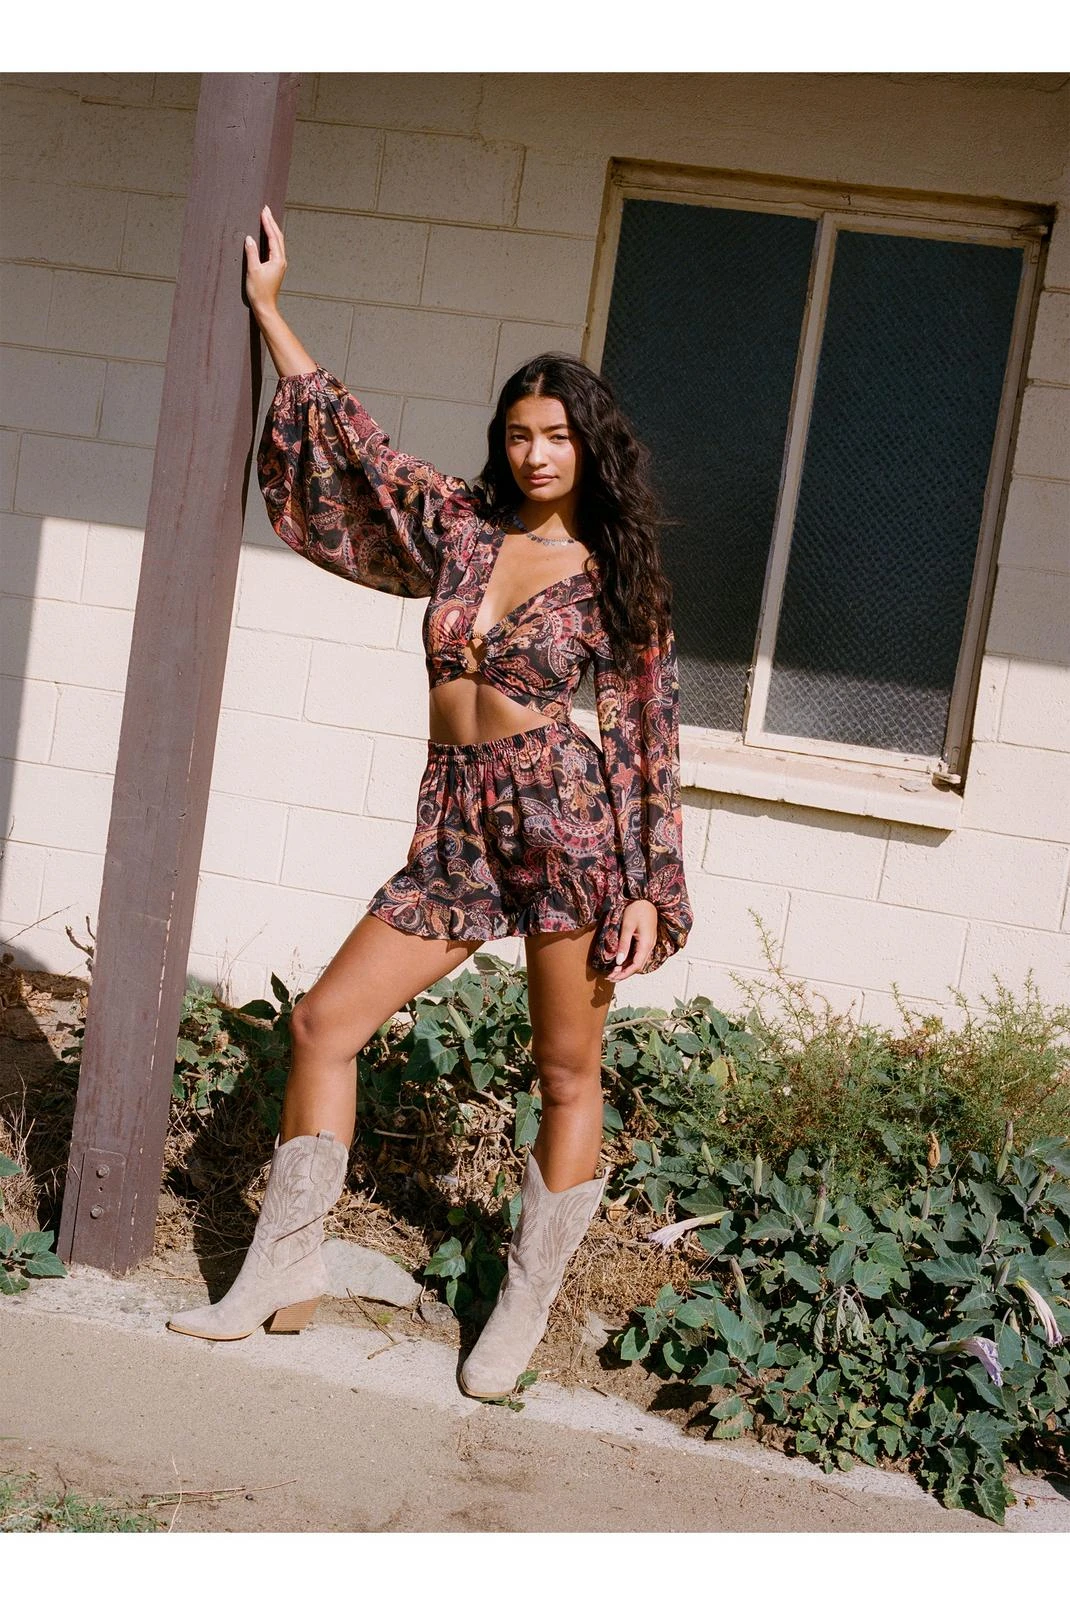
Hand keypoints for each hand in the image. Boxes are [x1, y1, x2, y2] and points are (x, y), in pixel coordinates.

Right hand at [244, 204, 286, 319]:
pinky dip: (271, 238)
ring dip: (272, 229)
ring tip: (267, 218)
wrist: (265, 306)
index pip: (273, 236)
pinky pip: (274, 248)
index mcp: (277, 259)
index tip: (263, 211)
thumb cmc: (259, 291)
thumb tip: (249, 238)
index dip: (268, 223)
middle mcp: (281, 260)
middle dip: (271, 222)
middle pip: (278, 237)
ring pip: (277, 242)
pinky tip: (267, 235)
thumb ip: (251, 252)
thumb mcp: (253, 270)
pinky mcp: (276, 268)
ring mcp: (279, 264)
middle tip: (266, 209)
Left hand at [608, 900, 658, 980]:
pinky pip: (638, 955)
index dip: (624, 974)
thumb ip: (623, 944)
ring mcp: (649, 943)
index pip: (636, 965)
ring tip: (613, 972)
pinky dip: (629, 961)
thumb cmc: (637, 908)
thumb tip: (618, 962)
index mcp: (646, 943)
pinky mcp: (646, 940)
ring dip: (626, 968)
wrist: (646, 898)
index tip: (612, 977)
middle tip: (610, 977)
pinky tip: (620, 962)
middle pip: (637, 966)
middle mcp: (650, 946)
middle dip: (624, 974)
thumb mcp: (627, 926)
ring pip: (638, 961)